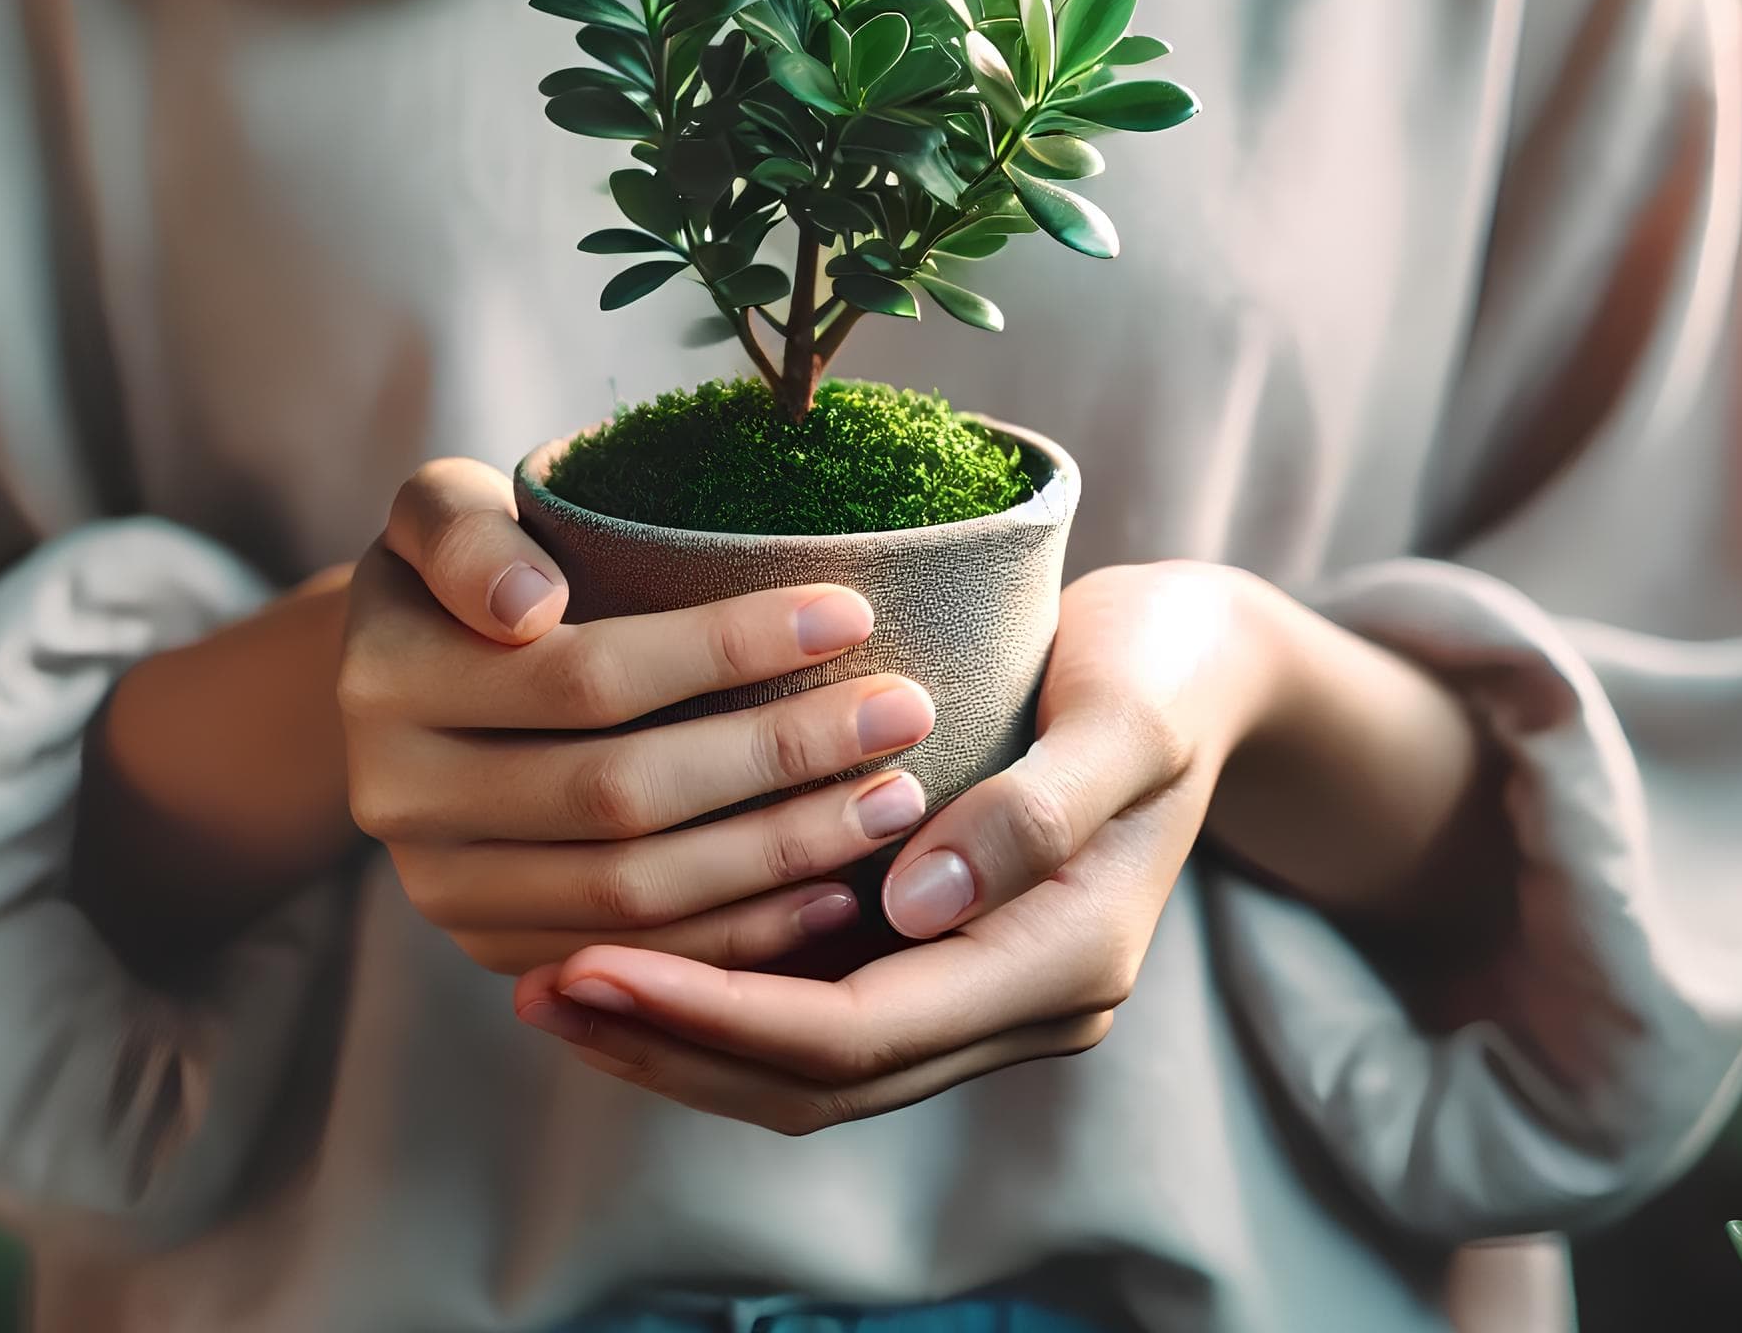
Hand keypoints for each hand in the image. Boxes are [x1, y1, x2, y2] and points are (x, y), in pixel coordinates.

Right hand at [340, 458, 941, 975]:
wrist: (406, 672)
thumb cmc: (467, 562)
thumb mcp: (441, 508)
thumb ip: (466, 535)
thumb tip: (529, 610)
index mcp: (388, 680)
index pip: (586, 675)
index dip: (725, 649)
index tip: (853, 610)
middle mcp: (400, 799)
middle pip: (620, 796)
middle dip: (779, 756)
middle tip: (905, 712)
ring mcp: (446, 892)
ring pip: (633, 896)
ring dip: (779, 854)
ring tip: (896, 799)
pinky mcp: (497, 949)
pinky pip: (634, 960)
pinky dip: (741, 936)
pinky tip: (836, 894)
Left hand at [510, 562, 1274, 1128]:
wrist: (1204, 663)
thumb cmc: (1163, 665)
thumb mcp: (1124, 715)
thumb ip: (1039, 812)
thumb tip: (916, 903)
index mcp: (1067, 959)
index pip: (862, 1029)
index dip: (719, 1011)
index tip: (589, 958)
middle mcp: (1024, 1002)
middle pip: (822, 1077)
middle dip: (675, 1043)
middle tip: (537, 990)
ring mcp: (989, 985)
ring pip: (815, 1066)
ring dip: (686, 1038)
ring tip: (555, 988)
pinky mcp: (956, 951)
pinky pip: (828, 1010)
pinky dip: (730, 1001)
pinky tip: (643, 953)